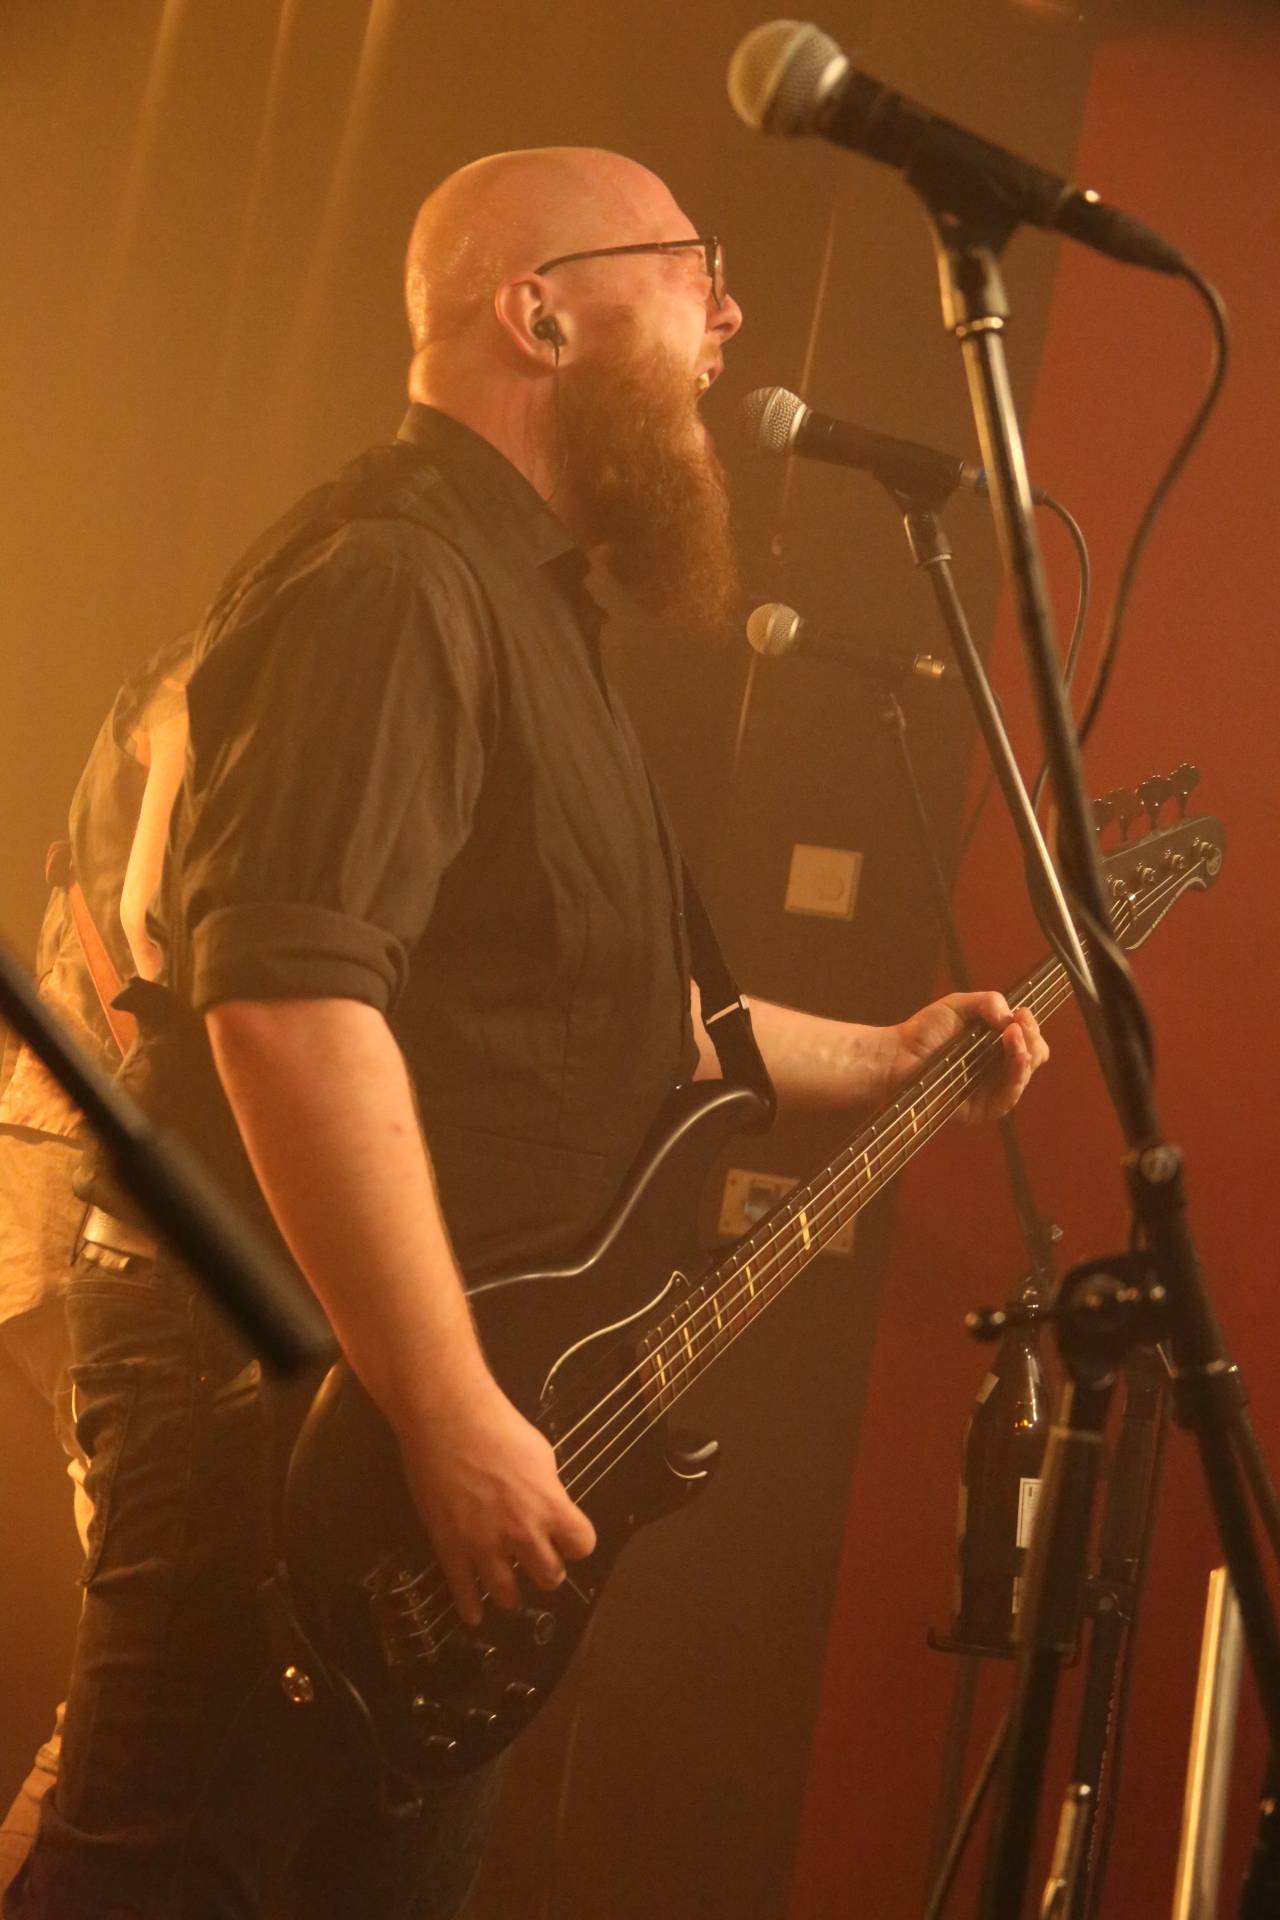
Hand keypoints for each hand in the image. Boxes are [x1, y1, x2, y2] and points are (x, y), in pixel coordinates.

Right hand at [398, 1376, 596, 1625]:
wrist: (448, 1419)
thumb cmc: (499, 1427)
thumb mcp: (540, 1454)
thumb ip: (547, 1488)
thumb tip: (546, 1502)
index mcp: (551, 1506)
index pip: (582, 1545)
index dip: (576, 1544)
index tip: (569, 1541)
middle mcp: (523, 1533)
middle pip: (549, 1576)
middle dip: (547, 1571)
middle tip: (538, 1566)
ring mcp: (485, 1544)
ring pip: (507, 1593)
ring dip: (511, 1594)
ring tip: (509, 1594)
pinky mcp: (451, 1547)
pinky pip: (463, 1589)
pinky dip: (469, 1607)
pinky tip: (473, 1616)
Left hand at [890, 991, 1047, 1123]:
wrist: (895, 1057)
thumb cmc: (924, 1031)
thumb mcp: (959, 1005)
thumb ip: (989, 1002)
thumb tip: (1013, 1017)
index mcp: (997, 1045)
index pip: (1029, 1038)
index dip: (1030, 1026)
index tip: (1022, 1013)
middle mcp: (998, 1068)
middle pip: (1035, 1056)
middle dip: (1033, 1038)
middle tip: (1019, 1025)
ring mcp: (992, 1090)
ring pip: (1024, 1075)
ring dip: (1026, 1053)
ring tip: (1014, 1036)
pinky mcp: (982, 1109)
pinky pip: (1009, 1096)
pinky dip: (1017, 1075)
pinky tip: (1016, 1056)